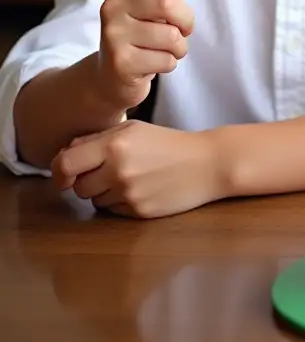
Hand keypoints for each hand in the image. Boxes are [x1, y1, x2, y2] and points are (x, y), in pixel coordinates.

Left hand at [50, 120, 223, 217]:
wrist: (208, 164)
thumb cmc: (170, 143)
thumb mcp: (134, 129)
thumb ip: (97, 139)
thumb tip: (65, 153)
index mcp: (115, 144)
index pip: (65, 164)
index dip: (59, 171)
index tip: (65, 174)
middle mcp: (118, 170)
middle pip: (79, 187)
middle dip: (88, 180)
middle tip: (110, 171)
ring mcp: (128, 193)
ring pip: (95, 201)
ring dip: (105, 192)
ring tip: (131, 179)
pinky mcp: (138, 212)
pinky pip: (113, 211)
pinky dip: (121, 202)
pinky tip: (142, 189)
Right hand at [96, 0, 195, 113]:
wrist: (111, 75)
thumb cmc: (141, 34)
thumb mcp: (150, 9)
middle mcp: (112, 7)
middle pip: (167, 2)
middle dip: (187, 19)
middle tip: (184, 29)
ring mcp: (114, 35)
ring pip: (171, 35)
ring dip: (180, 46)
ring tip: (166, 49)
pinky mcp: (121, 62)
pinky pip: (167, 59)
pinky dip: (170, 63)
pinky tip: (154, 63)